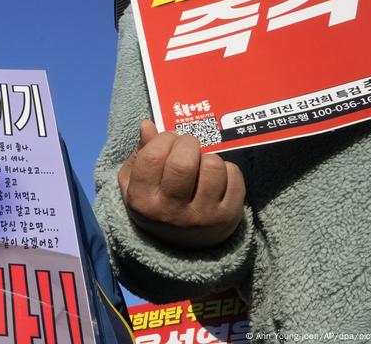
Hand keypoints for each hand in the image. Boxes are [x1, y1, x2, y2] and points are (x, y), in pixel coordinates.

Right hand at [117, 120, 244, 247]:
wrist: (181, 247)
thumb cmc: (155, 204)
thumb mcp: (136, 183)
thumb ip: (140, 153)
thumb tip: (148, 125)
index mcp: (143, 202)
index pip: (152, 157)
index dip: (162, 139)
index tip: (167, 140)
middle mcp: (172, 213)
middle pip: (183, 162)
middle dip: (187, 143)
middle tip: (187, 146)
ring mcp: (202, 217)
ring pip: (213, 166)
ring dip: (208, 156)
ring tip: (201, 164)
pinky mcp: (228, 217)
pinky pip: (234, 176)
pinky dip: (227, 169)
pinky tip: (216, 177)